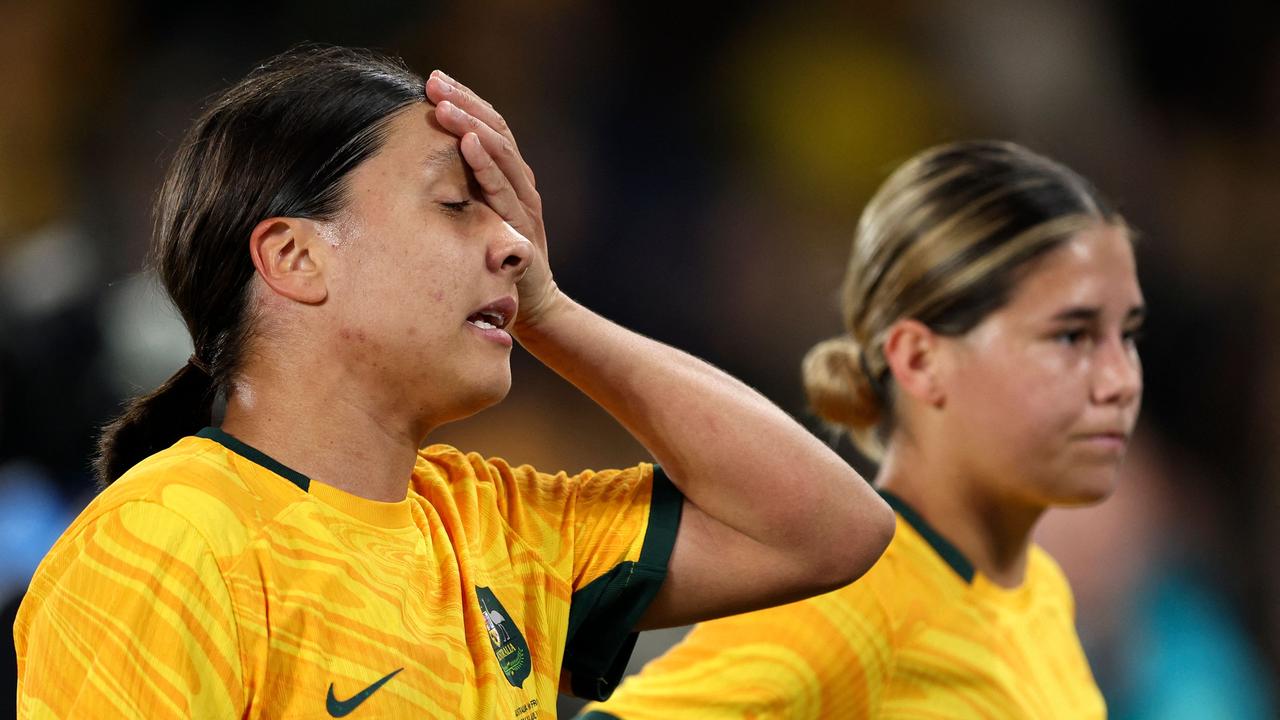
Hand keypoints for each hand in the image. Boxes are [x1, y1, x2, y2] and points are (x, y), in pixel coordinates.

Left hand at [425, 70, 560, 332]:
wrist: (532, 305)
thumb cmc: (493, 262)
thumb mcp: (472, 221)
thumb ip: (458, 194)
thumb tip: (411, 168)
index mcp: (507, 177)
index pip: (488, 126)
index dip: (464, 101)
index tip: (433, 80)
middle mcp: (520, 182)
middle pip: (496, 129)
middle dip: (464, 102)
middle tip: (434, 81)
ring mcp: (524, 201)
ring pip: (501, 151)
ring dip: (471, 124)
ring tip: (445, 105)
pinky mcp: (523, 224)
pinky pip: (504, 188)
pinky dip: (486, 163)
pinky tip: (469, 143)